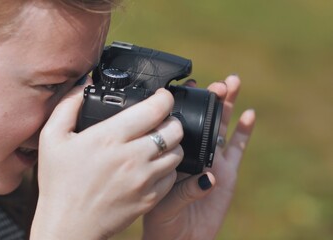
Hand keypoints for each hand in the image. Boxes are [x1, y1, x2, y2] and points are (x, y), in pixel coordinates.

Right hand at [31, 79, 183, 239]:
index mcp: (109, 137)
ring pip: (178, 152)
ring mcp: (144, 179)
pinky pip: (173, 176)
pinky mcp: (150, 198)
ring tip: (158, 143)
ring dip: (172, 143)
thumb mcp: (51, 138)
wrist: (68, 225)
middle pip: (174, 129)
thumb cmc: (58, 182)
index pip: (154, 109)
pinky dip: (169, 167)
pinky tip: (154, 166)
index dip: (164, 97)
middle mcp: (132, 156)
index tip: (162, 96)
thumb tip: (85, 83)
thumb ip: (68, 105)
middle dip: (171, 119)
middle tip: (161, 120)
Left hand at [142, 75, 255, 239]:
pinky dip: (244, 131)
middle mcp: (193, 152)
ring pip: (222, 127)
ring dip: (228, 106)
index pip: (180, 122)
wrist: (180, 237)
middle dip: (212, 98)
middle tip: (219, 83)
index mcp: (173, 153)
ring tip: (233, 83)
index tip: (189, 84)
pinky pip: (237, 148)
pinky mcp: (228, 173)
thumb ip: (185, 190)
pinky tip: (249, 114)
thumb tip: (208, 178)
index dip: (186, 103)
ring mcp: (212, 160)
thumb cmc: (163, 219)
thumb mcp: (165, 203)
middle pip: (204, 119)